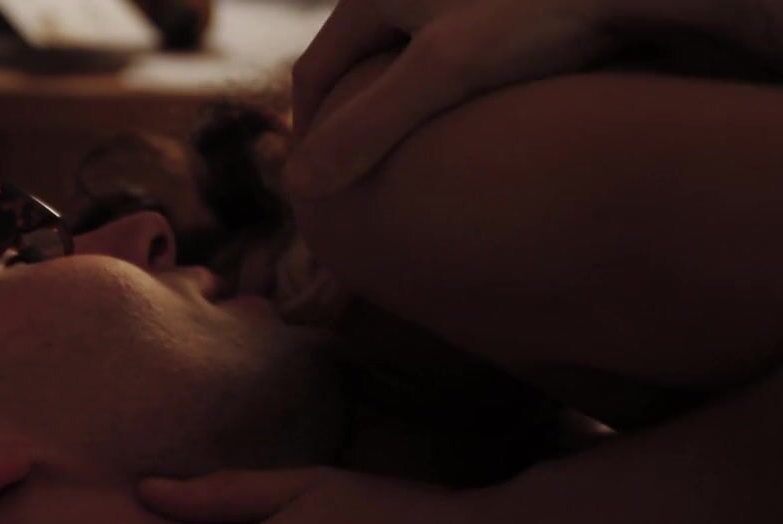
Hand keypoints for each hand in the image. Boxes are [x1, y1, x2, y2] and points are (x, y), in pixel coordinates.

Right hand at [285, 0, 780, 195]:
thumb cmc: (539, 15)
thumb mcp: (441, 73)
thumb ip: (366, 130)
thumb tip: (297, 188)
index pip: (315, 69)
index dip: (307, 134)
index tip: (317, 190)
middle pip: (358, 66)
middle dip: (351, 124)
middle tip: (359, 186)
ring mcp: (456, 0)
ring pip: (404, 65)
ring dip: (398, 115)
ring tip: (412, 172)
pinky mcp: (499, 12)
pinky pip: (451, 63)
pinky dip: (445, 103)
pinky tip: (473, 141)